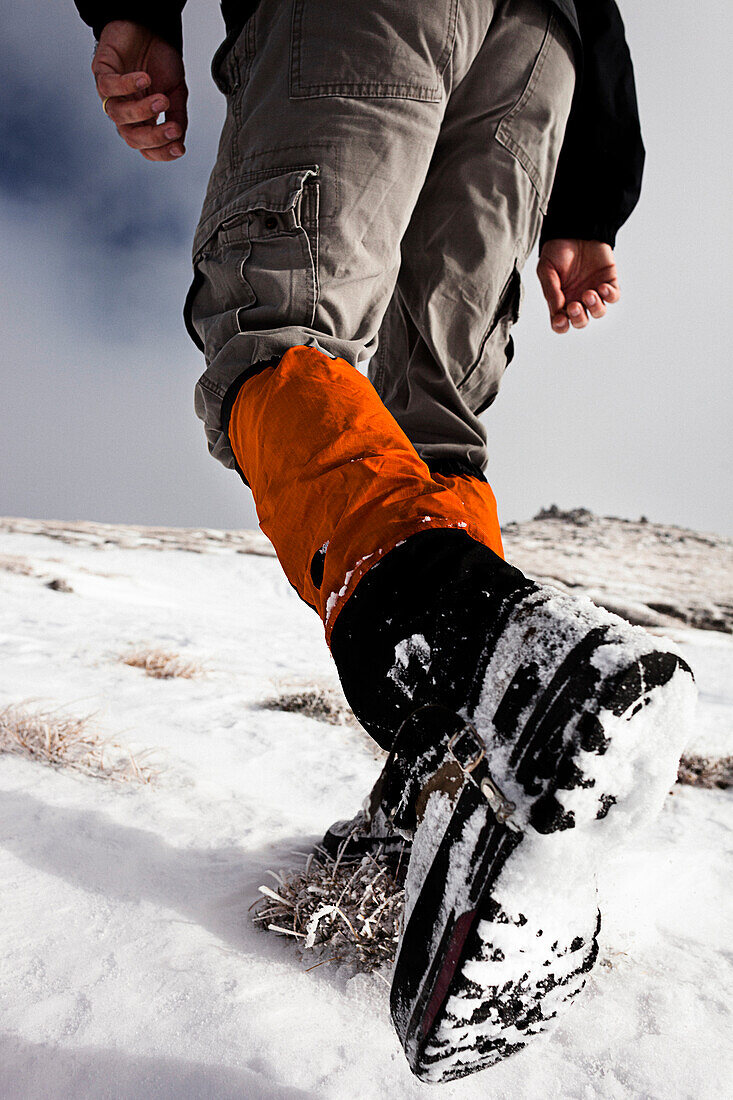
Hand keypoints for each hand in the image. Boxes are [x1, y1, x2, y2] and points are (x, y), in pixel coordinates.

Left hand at [92, 21, 187, 161]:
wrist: (148, 26)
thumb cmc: (159, 59)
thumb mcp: (176, 91)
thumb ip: (177, 116)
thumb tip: (179, 142)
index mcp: (142, 119)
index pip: (147, 147)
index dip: (161, 153)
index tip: (180, 148)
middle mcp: (125, 110)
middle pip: (131, 138)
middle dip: (153, 137)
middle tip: (173, 129)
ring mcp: (111, 93)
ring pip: (118, 115)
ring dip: (142, 111)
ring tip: (162, 100)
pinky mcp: (102, 70)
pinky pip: (108, 85)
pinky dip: (126, 85)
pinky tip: (144, 79)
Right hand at [537, 239, 619, 333]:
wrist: (575, 229)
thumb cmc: (557, 250)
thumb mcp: (546, 269)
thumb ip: (550, 291)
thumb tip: (557, 311)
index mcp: (560, 300)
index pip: (561, 322)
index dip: (561, 325)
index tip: (560, 319)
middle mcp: (577, 299)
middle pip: (581, 321)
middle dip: (578, 318)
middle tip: (574, 305)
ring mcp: (594, 291)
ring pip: (598, 312)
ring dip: (594, 307)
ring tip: (589, 294)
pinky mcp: (608, 281)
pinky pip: (613, 297)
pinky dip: (609, 296)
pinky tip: (602, 288)